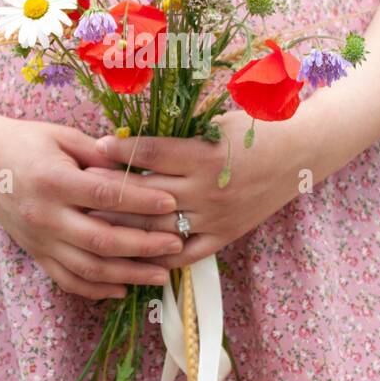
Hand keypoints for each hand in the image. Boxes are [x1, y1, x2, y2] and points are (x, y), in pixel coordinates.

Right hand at [0, 112, 182, 298]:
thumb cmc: (25, 141)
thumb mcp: (63, 137)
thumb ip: (100, 156)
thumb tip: (142, 169)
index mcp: (52, 181)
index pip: (105, 196)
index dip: (141, 202)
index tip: (171, 202)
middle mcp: (44, 215)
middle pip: (100, 240)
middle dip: (143, 245)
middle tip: (176, 243)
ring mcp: (37, 239)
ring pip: (87, 268)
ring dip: (128, 274)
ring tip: (161, 274)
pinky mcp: (34, 252)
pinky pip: (67, 279)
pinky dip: (96, 289)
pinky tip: (123, 288)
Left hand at [86, 111, 305, 267]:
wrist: (301, 152)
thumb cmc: (257, 129)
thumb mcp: (217, 123)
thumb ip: (178, 135)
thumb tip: (130, 140)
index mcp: (204, 155)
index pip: (151, 154)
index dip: (120, 150)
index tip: (96, 146)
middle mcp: (206, 190)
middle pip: (146, 196)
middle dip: (109, 192)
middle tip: (78, 188)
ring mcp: (214, 218)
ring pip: (157, 229)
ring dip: (123, 226)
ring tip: (91, 222)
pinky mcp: (223, 236)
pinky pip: (182, 254)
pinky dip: (154, 256)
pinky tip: (128, 254)